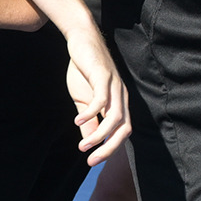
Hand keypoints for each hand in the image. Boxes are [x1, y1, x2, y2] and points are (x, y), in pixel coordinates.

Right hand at [65, 30, 131, 163]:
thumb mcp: (83, 100)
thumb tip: (89, 142)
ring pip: (114, 118)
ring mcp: (114, 86)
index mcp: (119, 103)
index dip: (110, 149)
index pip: (122, 132)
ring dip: (99, 135)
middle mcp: (121, 96)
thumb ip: (89, 121)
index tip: (92, 161)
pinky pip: (101, 99)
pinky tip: (77, 121)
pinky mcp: (103, 76)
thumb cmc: (83, 70)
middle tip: (90, 161)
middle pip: (123, 129)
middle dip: (109, 148)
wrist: (81, 39)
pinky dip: (91, 113)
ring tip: (83, 146)